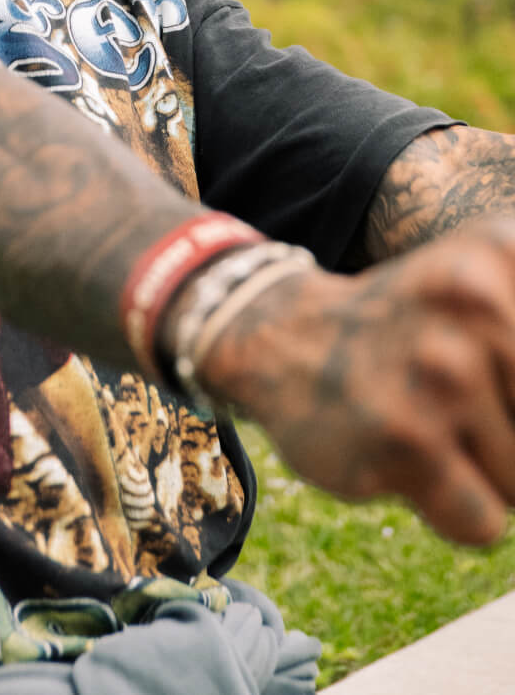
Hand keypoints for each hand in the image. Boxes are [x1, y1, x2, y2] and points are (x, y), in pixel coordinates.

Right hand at [196, 218, 514, 544]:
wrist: (282, 341)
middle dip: (508, 429)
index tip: (481, 358)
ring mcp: (440, 372)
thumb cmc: (408, 328)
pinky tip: (402, 456)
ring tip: (422, 418)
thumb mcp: (488, 287)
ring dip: (479, 471)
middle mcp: (475, 301)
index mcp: (502, 250)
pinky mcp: (406, 441)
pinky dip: (450, 510)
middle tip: (447, 391)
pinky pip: (482, 524)